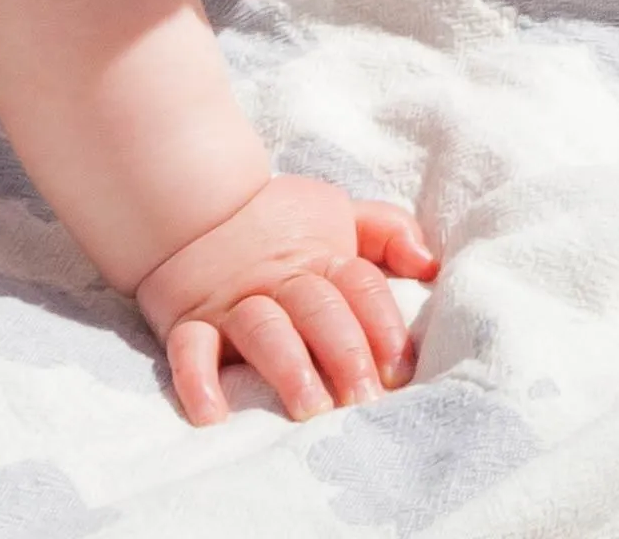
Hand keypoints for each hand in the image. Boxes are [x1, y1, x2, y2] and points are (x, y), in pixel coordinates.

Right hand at [134, 174, 439, 426]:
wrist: (192, 202)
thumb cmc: (276, 220)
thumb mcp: (336, 213)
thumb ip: (387, 232)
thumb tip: (430, 263)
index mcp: (320, 258)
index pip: (360, 286)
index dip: (383, 325)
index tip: (400, 370)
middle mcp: (279, 280)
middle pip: (318, 310)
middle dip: (345, 353)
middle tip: (364, 400)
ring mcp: (233, 302)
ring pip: (263, 330)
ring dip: (287, 367)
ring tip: (309, 407)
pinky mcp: (188, 322)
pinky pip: (189, 350)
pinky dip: (196, 381)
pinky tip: (212, 416)